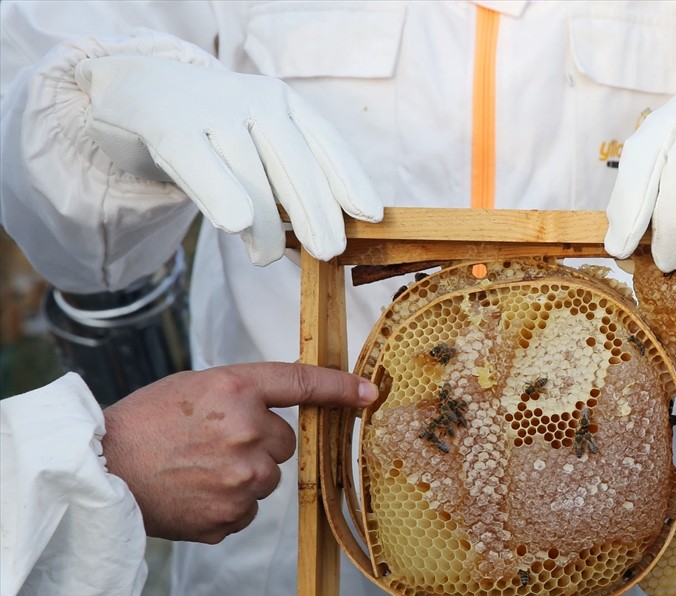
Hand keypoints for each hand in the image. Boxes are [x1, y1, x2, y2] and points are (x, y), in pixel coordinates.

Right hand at [76, 55, 382, 263]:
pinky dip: (220, 192)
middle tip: (330, 252)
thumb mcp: (255, 150)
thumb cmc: (210, 135)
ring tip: (267, 257)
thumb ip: (284, 191)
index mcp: (285, 105)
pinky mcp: (166, 123)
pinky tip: (235, 223)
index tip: (371, 215)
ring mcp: (212, 109)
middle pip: (295, 162)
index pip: (326, 143)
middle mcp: (256, 101)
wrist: (133, 88)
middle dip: (316, 210)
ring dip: (265, 223)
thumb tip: (319, 252)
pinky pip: (199, 162)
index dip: (350, 179)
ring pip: (250, 173)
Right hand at [101, 362, 376, 543]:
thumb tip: (287, 408)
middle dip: (257, 444)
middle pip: (284, 443)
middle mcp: (246, 431)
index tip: (370, 393)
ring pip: (267, 479)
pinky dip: (226, 505)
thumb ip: (243, 395)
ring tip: (195, 470)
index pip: (302, 383)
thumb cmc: (143, 425)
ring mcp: (242, 478)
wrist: (99, 473)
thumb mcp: (194, 389)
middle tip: (209, 444)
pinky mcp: (233, 515)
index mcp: (234, 389)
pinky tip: (192, 493)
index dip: (340, 388)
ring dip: (242, 477)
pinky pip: (247, 510)